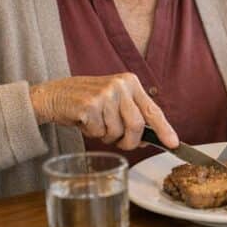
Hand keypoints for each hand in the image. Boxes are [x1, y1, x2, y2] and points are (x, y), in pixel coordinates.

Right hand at [30, 73, 178, 150]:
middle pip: (137, 125)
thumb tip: (150, 139)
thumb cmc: (85, 102)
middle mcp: (121, 85)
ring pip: (117, 131)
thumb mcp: (113, 102)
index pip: (153, 109)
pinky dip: (92, 134)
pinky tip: (84, 122)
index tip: (174, 144)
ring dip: (107, 136)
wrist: (53, 95)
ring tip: (96, 124)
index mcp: (130, 82)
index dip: (165, 129)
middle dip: (131, 141)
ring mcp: (105, 94)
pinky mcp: (89, 105)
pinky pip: (99, 132)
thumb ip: (132, 116)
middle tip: (121, 143)